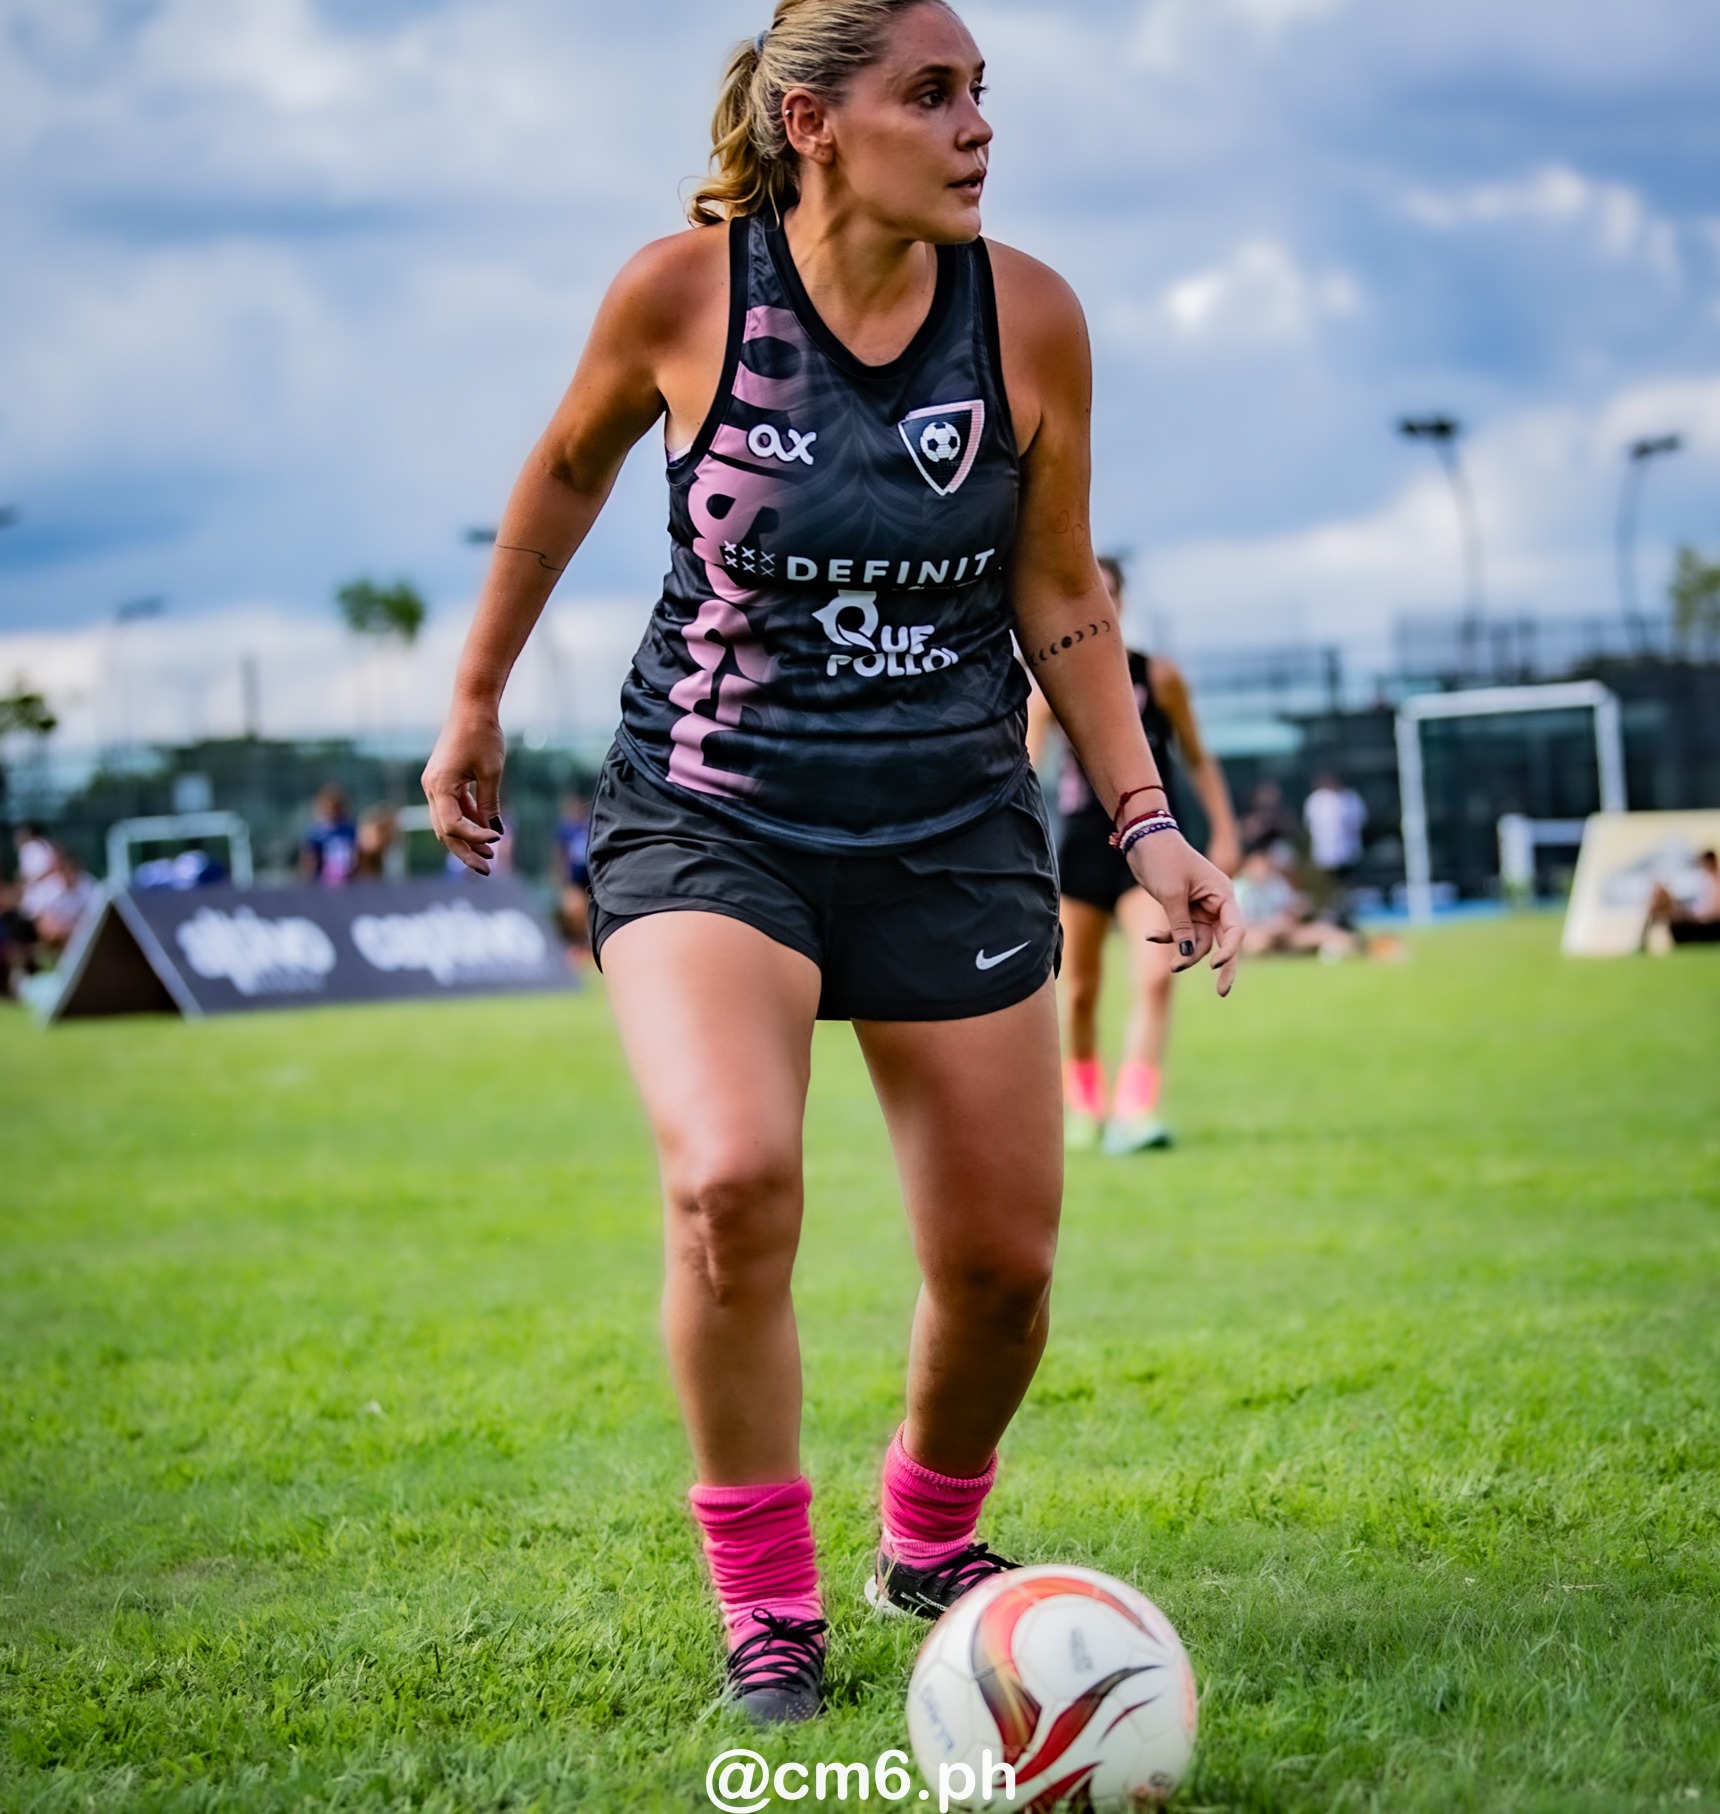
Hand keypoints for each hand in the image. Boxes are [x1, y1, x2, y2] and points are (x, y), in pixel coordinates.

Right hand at [422, 706, 505, 875]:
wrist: (471, 707)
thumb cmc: (482, 735)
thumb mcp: (491, 773)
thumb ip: (489, 804)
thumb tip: (495, 831)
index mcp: (439, 787)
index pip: (453, 826)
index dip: (476, 837)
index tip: (498, 838)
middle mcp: (431, 789)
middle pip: (445, 831)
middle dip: (466, 852)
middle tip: (488, 869)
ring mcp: (435, 785)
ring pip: (448, 822)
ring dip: (467, 839)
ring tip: (489, 856)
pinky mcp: (443, 781)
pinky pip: (453, 808)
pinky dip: (468, 821)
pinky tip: (487, 832)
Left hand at [1125, 830, 1243, 996]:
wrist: (1144, 839)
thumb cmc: (1163, 859)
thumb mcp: (1171, 895)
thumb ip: (1181, 926)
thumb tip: (1189, 955)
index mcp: (1223, 895)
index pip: (1235, 929)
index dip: (1229, 951)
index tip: (1216, 967)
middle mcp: (1217, 903)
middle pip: (1225, 940)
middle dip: (1223, 966)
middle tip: (1222, 993)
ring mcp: (1201, 908)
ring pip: (1200, 941)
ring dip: (1185, 953)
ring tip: (1171, 966)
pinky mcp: (1184, 910)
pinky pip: (1182, 932)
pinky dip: (1169, 937)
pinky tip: (1151, 936)